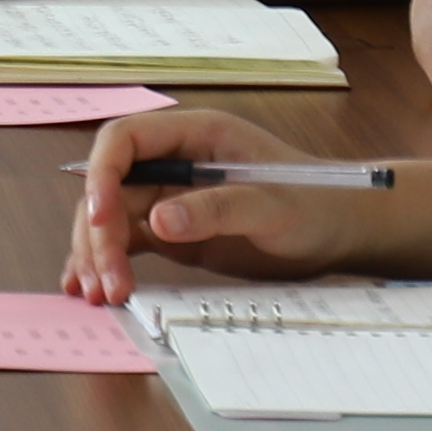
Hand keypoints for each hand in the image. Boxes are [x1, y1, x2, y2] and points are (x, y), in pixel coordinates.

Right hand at [68, 109, 394, 298]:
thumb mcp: (273, 206)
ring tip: (100, 295)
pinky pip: (125, 242)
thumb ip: (218, 209)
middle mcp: (171, 163)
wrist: (339, 231)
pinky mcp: (169, 231)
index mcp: (194, 135)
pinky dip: (107, 263)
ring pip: (110, 219)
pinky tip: (92, 288)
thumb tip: (157, 222)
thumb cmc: (316, 204)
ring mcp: (167, 197)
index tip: (99, 218)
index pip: (125, 141)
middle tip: (106, 280)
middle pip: (109, 187)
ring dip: (96, 254)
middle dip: (97, 232)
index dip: (101, 175)